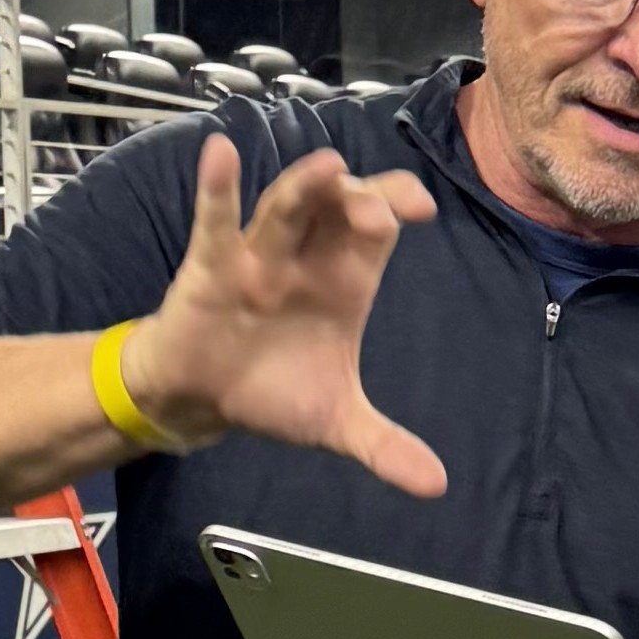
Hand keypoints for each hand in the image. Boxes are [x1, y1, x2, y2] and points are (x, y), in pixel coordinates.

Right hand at [123, 138, 443, 495]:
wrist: (202, 401)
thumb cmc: (270, 390)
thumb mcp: (333, 422)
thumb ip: (383, 446)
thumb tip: (436, 486)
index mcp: (342, 280)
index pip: (376, 227)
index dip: (396, 207)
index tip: (423, 210)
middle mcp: (305, 258)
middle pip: (336, 208)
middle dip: (358, 199)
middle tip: (380, 211)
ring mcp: (257, 257)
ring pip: (284, 210)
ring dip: (303, 188)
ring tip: (326, 167)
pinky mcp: (210, 268)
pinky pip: (214, 223)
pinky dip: (217, 189)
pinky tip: (219, 152)